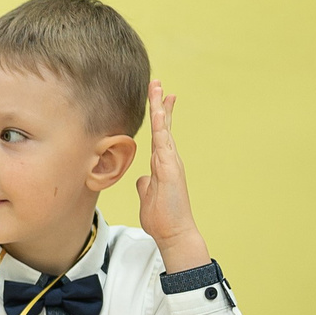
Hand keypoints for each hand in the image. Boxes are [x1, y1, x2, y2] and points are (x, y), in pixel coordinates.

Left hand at [133, 81, 209, 272]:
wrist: (174, 232)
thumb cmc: (162, 217)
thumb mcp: (148, 195)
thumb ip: (146, 184)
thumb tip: (142, 179)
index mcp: (163, 163)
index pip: (159, 134)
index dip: (158, 115)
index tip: (157, 97)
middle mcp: (169, 158)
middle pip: (163, 125)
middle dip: (160, 103)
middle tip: (158, 82)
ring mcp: (170, 162)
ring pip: (163, 128)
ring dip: (159, 107)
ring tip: (158, 87)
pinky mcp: (169, 168)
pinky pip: (162, 142)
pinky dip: (160, 126)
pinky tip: (157, 112)